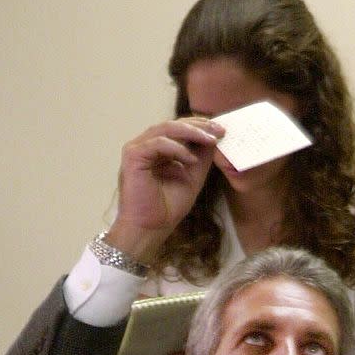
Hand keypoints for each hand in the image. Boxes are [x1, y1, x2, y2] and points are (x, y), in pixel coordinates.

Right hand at [106, 117, 222, 264]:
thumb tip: (214, 137)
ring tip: (211, 140)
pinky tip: (191, 159)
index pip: (178, 129)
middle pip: (173, 124)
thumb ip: (200, 158)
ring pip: (166, 129)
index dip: (200, 127)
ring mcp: (137, 149)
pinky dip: (177, 149)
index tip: (221, 131)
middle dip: (199, 125)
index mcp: (157, 150)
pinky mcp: (133, 155)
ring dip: (191, 132)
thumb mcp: (192, 179)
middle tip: (219, 130)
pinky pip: (158, 143)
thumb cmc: (167, 209)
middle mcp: (146, 146)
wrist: (150, 230)